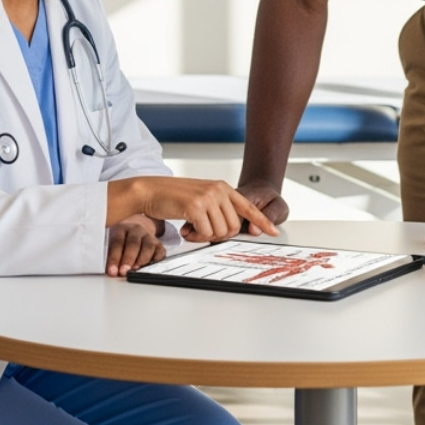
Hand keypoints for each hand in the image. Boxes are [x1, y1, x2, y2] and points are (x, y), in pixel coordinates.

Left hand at [106, 220, 165, 276]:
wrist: (136, 227)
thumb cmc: (121, 240)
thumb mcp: (111, 242)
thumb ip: (110, 255)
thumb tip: (111, 271)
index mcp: (121, 229)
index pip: (117, 242)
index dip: (114, 258)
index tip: (112, 271)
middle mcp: (136, 230)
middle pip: (133, 243)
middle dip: (128, 259)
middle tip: (123, 272)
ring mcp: (149, 236)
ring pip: (148, 247)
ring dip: (141, 260)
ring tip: (135, 270)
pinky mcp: (158, 243)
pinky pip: (160, 252)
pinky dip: (156, 260)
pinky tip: (149, 267)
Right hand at [138, 177, 279, 241]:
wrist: (150, 190)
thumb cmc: (173, 197)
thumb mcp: (202, 197)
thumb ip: (218, 208)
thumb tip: (230, 229)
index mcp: (222, 187)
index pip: (248, 207)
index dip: (262, 222)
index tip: (274, 232)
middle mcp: (218, 190)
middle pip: (234, 227)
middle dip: (218, 236)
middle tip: (201, 232)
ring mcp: (208, 197)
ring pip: (221, 232)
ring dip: (205, 237)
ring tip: (191, 229)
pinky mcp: (196, 207)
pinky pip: (205, 233)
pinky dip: (195, 237)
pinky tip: (185, 229)